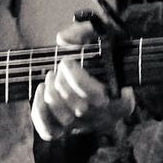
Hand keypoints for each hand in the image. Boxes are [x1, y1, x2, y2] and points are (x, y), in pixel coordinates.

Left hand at [30, 21, 135, 140]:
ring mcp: (86, 126)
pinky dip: (40, 112)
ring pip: (64, 120)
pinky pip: (50, 132)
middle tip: (61, 66)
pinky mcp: (68, 130)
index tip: (68, 61)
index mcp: (122, 100)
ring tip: (52, 76)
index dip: (77, 79)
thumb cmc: (103, 52)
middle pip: (79, 108)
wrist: (98, 70)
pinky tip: (40, 90)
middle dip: (62, 83)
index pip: (98, 98)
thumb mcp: (101, 34)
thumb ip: (85, 31)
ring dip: (51, 94)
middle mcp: (106, 117)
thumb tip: (64, 39)